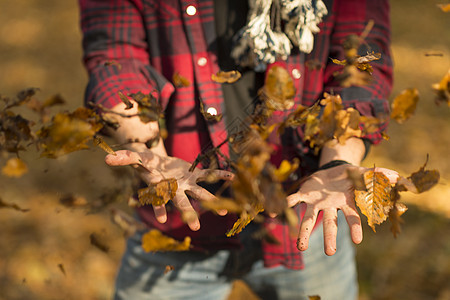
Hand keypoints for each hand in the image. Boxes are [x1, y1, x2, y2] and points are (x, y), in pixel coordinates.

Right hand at [105, 150, 233, 230]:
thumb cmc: (145, 161)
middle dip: (188, 213)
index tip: (163, 221)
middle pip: (181, 202)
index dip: (159, 208)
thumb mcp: (135, 157)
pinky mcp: (193, 174)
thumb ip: (125, 157)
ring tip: (224, 212)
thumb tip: (108, 158)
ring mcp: (186, 183)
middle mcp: (174, 189)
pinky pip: (208, 175)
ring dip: (211, 201)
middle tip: (196, 227)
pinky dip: (219, 175)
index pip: (158, 200)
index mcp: (159, 187)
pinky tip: (231, 176)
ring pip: (199, 193)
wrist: (157, 161)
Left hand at [287, 164, 398, 255]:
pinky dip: (282, 205)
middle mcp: (330, 207)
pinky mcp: (305, 193)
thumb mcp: (365, 172)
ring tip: (300, 247)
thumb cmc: (351, 175)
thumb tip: (399, 176)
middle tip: (329, 253)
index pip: (352, 218)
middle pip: (330, 224)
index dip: (355, 228)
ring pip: (309, 219)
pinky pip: (292, 200)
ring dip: (304, 232)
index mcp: (346, 203)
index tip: (358, 241)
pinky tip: (270, 213)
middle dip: (329, 238)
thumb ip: (378, 176)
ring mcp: (316, 202)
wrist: (333, 169)